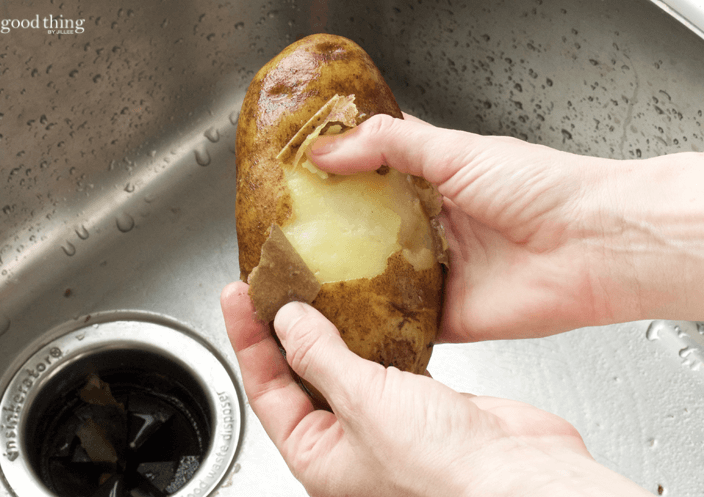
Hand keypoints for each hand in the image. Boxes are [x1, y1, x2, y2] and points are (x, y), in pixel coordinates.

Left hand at [221, 281, 652, 496]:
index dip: (249, 339)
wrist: (518, 476)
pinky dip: (376, 330)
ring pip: (344, 363)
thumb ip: (321, 357)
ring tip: (314, 283)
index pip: (266, 389)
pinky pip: (387, 359)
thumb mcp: (363, 405)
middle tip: (270, 283)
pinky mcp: (422, 399)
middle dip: (284, 328)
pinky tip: (371, 303)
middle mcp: (349, 439)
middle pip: (300, 373)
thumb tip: (289, 321)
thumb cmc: (441, 471)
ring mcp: (386, 418)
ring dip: (330, 325)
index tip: (239, 297)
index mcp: (319, 454)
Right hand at [309, 114, 703, 340]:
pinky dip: (376, 322)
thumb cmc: (543, 189)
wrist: (593, 247)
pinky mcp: (449, 315)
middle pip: (372, 232)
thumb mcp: (458, 151)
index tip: (298, 181)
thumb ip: (392, 145)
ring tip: (304, 279)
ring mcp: (441, 273)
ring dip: (349, 281)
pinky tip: (344, 319)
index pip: (376, 178)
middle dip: (335, 235)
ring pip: (382, 278)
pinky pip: (404, 322)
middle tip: (291, 236)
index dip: (338, 178)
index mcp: (438, 185)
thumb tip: (330, 149)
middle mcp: (436, 229)